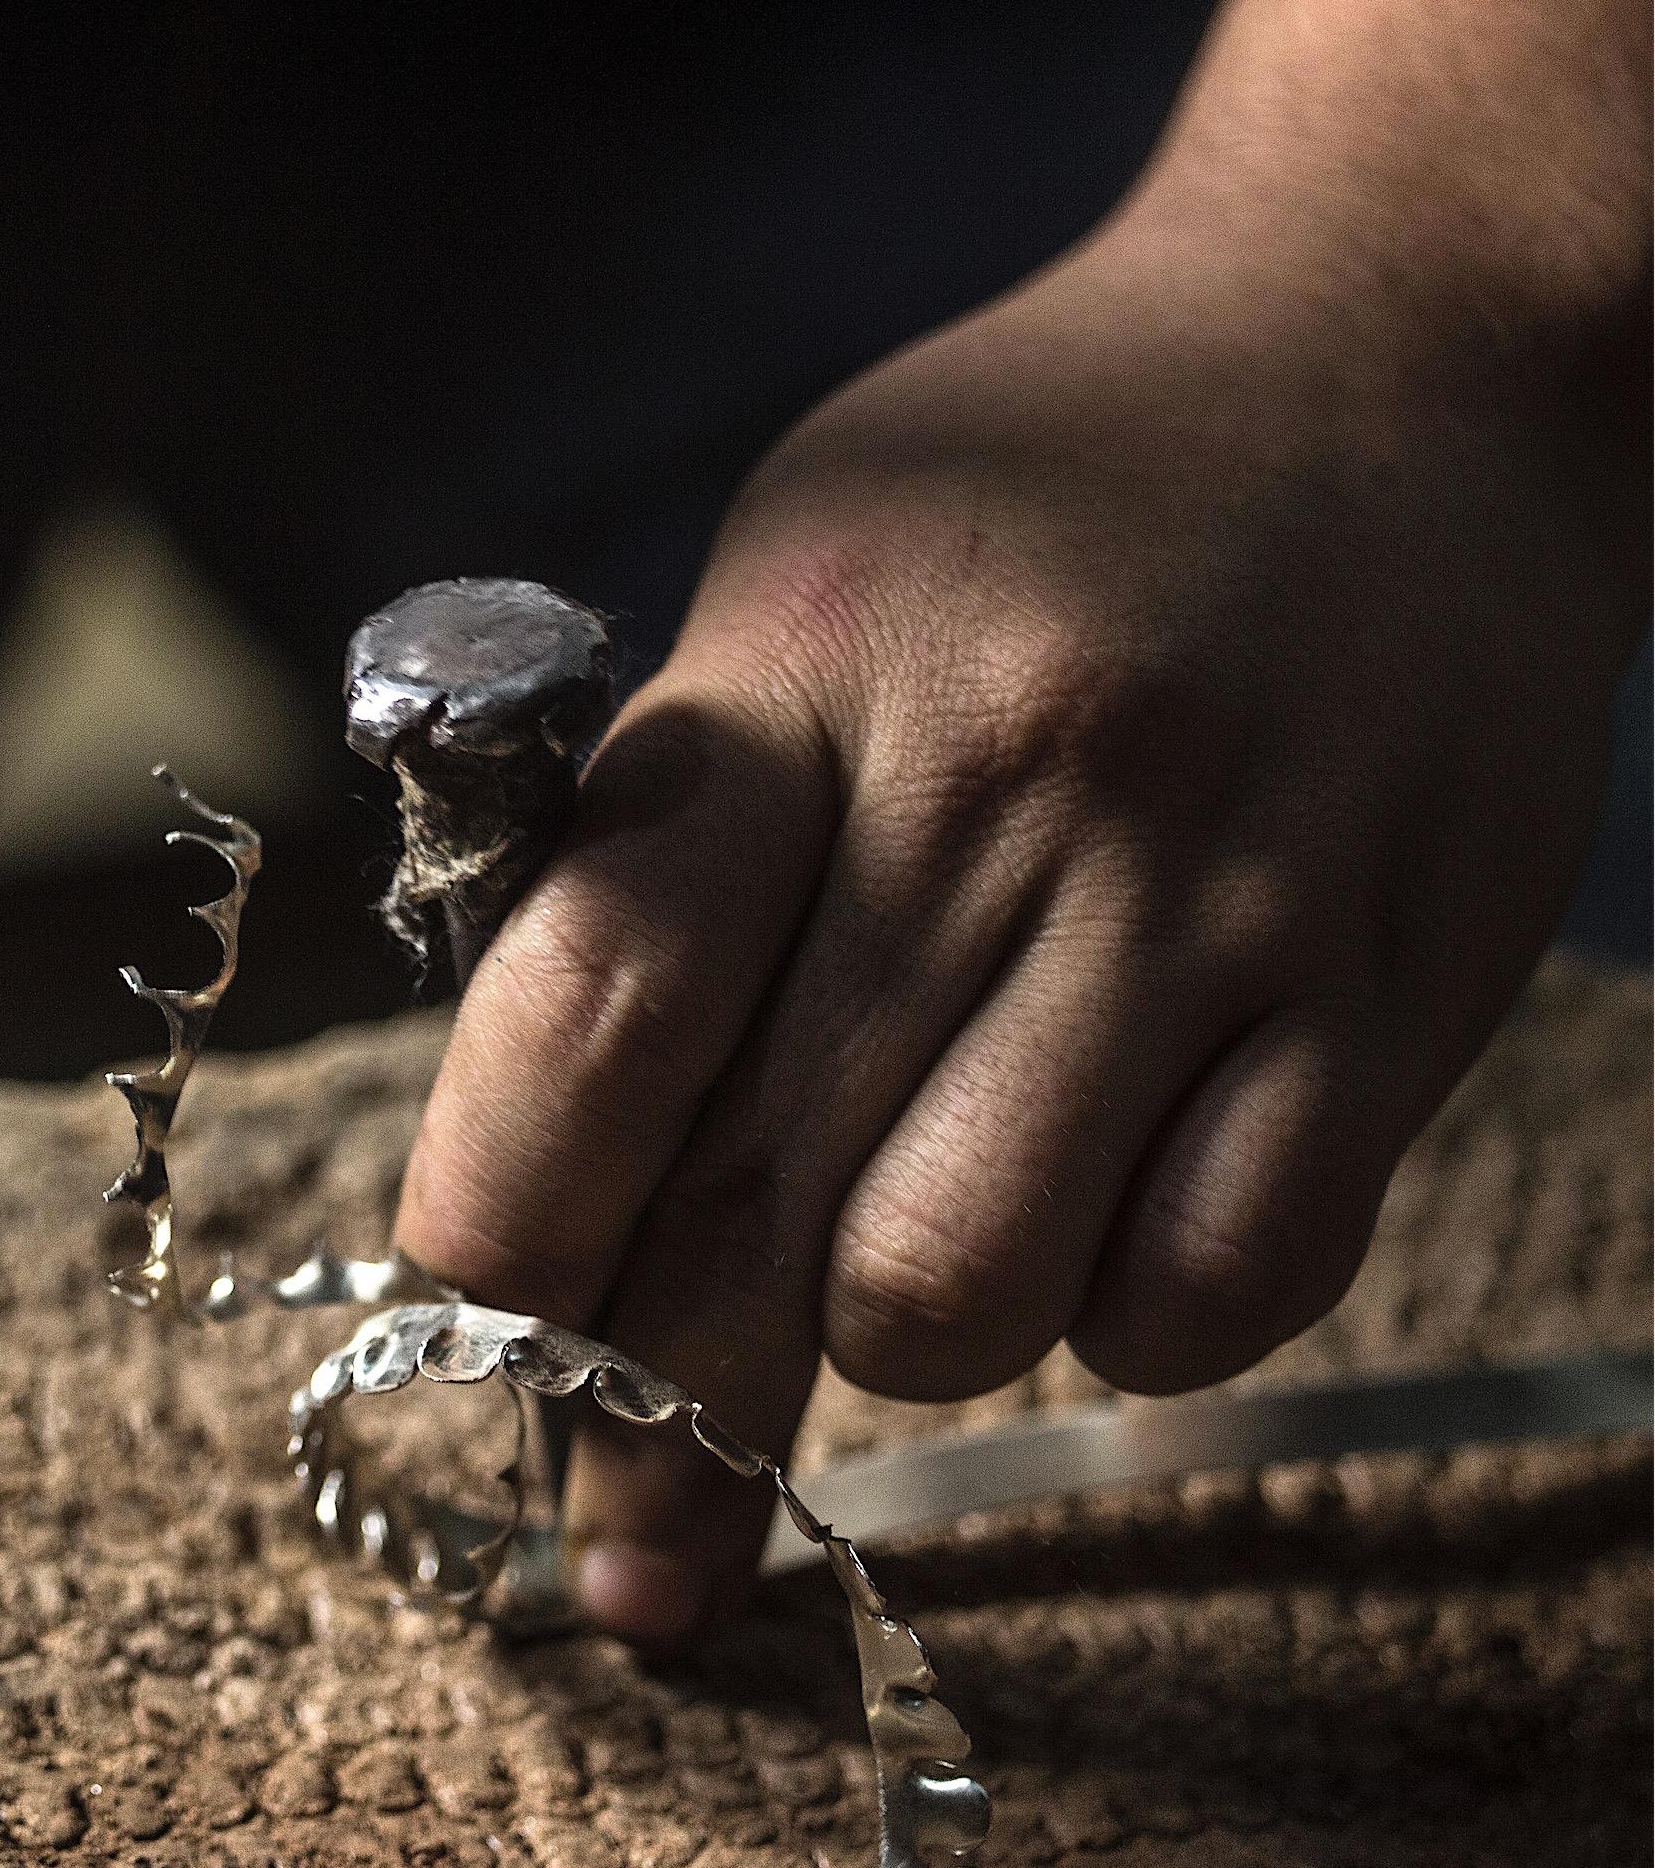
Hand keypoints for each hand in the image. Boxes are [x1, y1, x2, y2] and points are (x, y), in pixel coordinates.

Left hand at [388, 175, 1645, 1643]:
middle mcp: (1001, 784)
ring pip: (959, 1291)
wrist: (1388, 342)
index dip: (505, 1220)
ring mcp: (1211, 895)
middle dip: (649, 1408)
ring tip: (899, 1268)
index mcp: (802, 667)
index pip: (594, 999)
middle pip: (754, 1199)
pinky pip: (1209, 1295)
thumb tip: (554, 1152)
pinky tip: (1102, 1221)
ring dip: (894, 1336)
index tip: (475, 1337)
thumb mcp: (800, 576)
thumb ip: (672, 840)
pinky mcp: (1393, 988)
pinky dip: (1119, 1317)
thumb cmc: (1037, 494)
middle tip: (620, 1525)